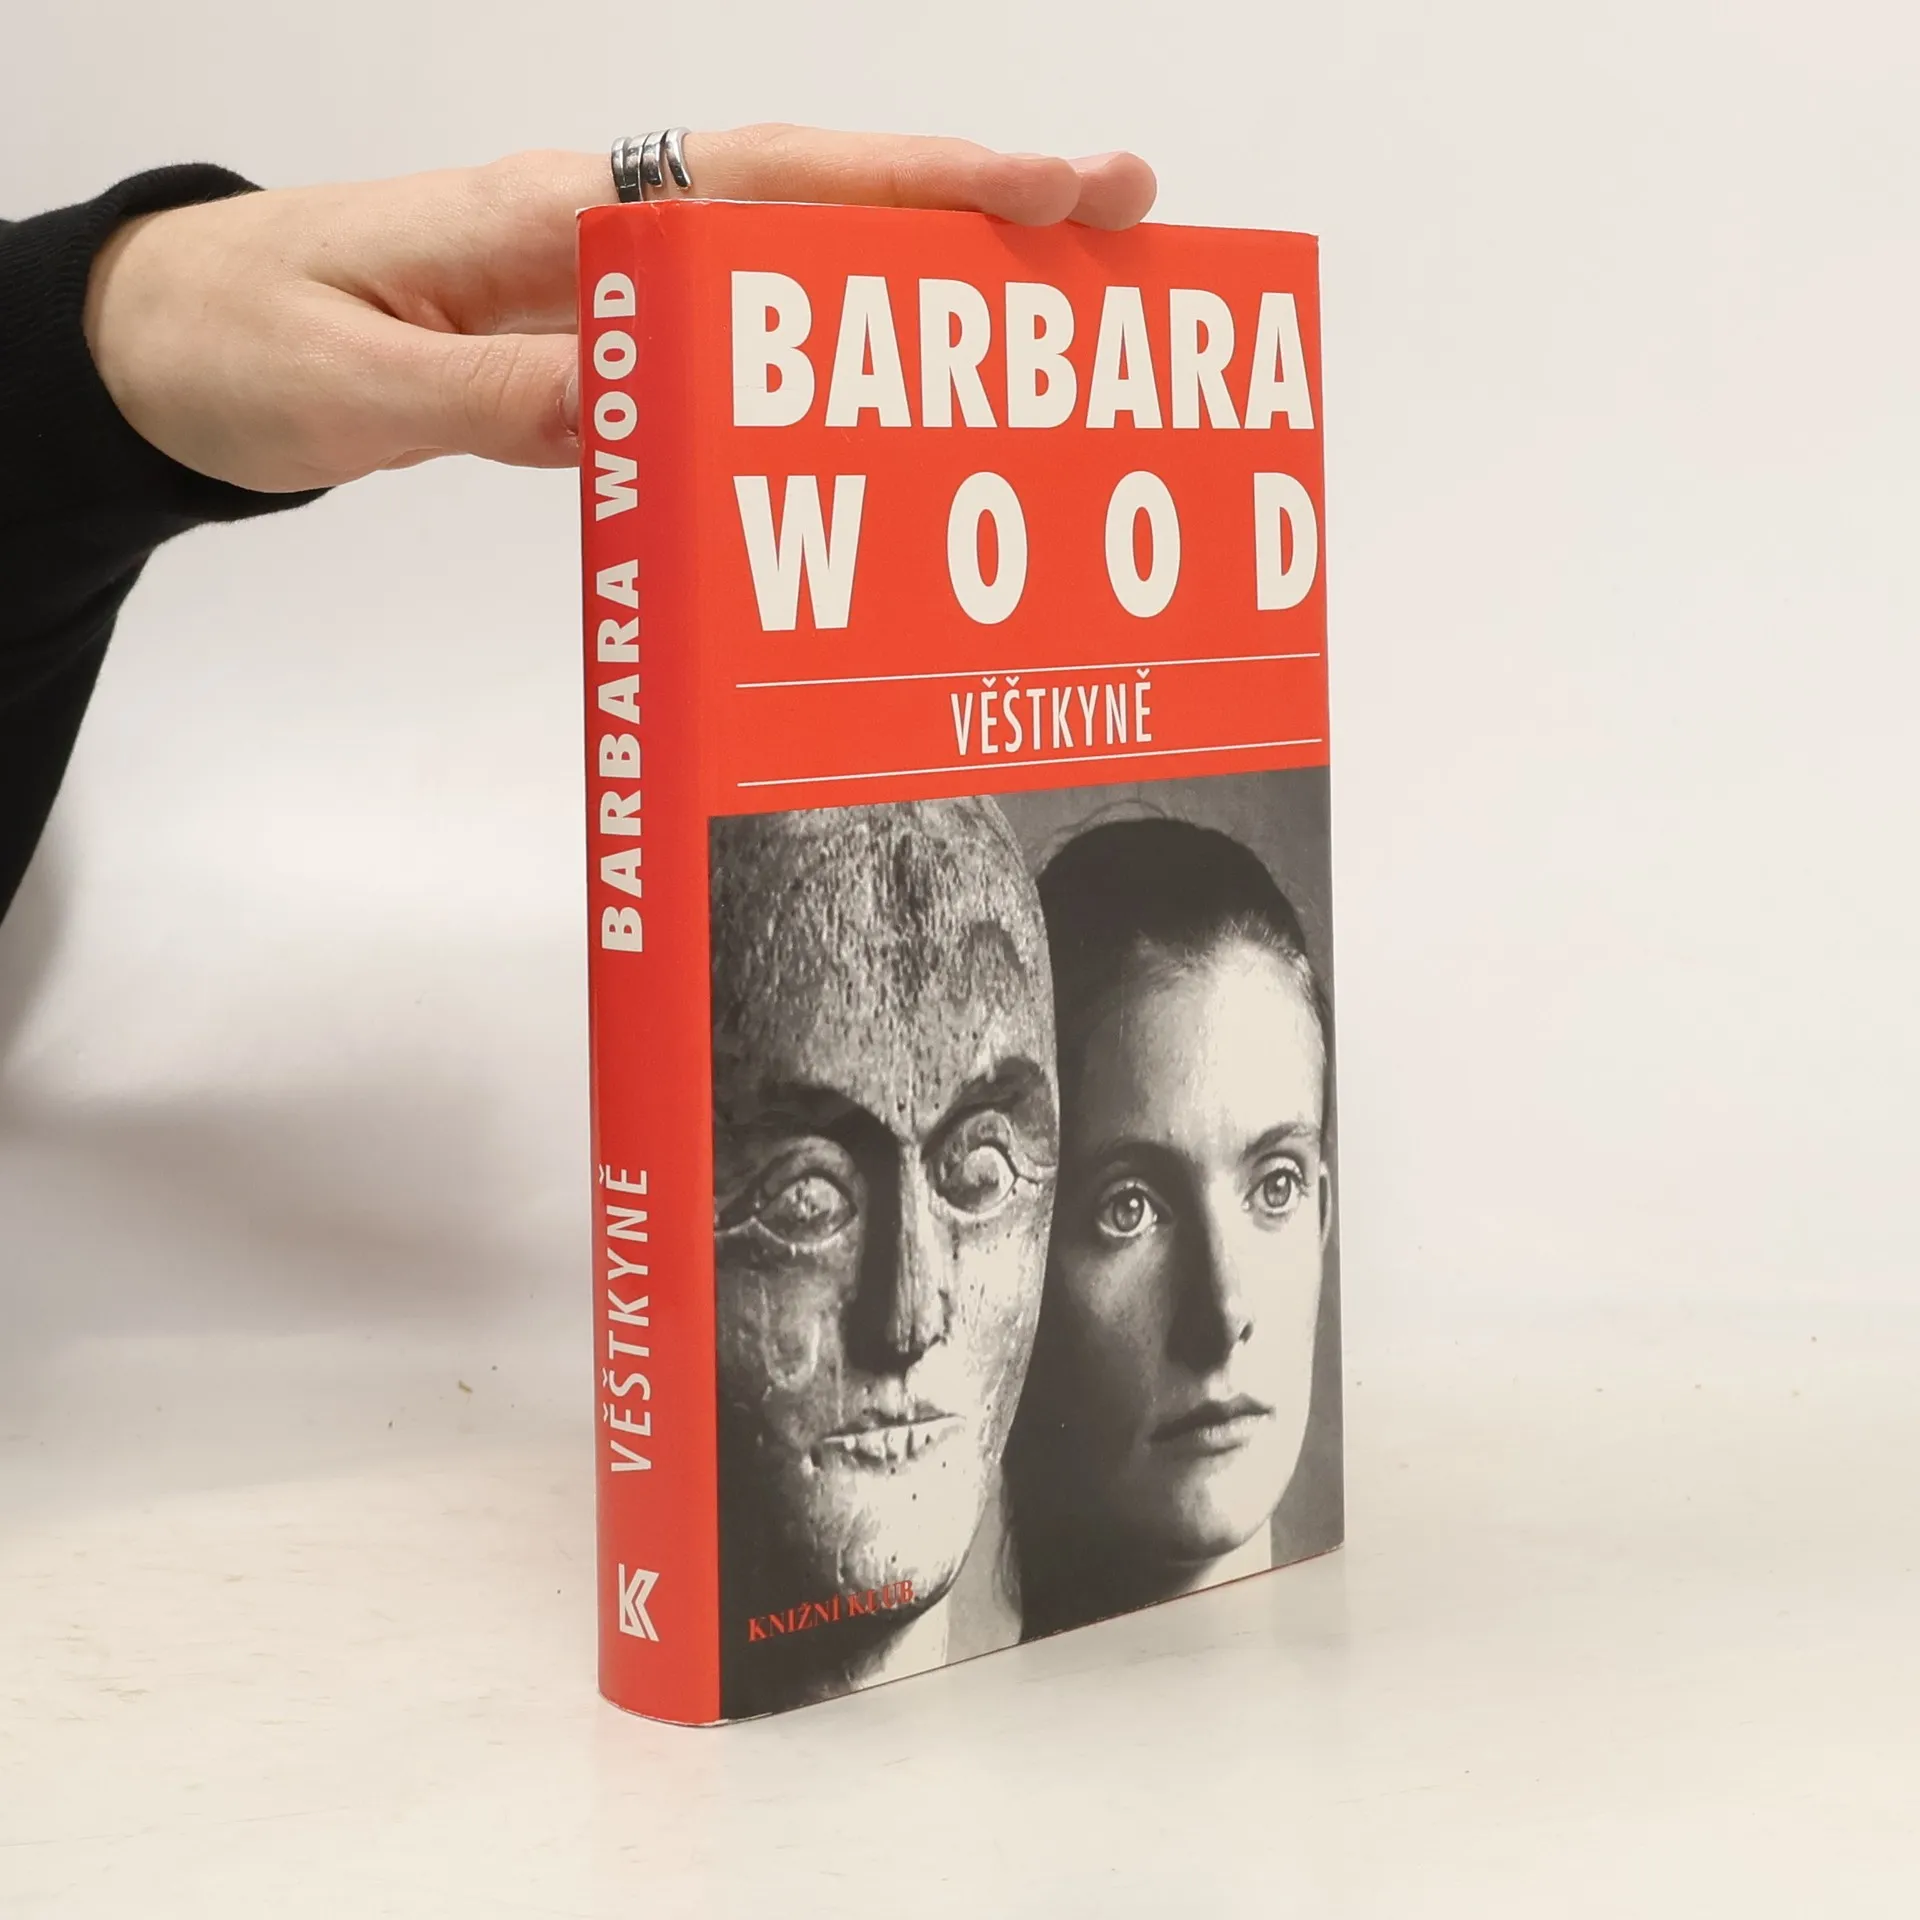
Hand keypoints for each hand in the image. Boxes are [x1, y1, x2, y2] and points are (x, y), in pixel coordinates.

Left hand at [82, 129, 1157, 493]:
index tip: (1047, 191)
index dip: (915, 188)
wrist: (169, 353)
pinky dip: (830, 379)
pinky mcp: (596, 363)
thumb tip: (656, 405)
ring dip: (921, 295)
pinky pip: (737, 364)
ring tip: (1053, 323)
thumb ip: (503, 395)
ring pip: (794, 281)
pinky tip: (899, 415)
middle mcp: (604, 238)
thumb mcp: (357, 383)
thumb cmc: (243, 346)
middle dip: (973, 212)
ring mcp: (610, 299)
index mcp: (554, 215)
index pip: (767, 186)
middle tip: (1124, 220)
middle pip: (819, 207)